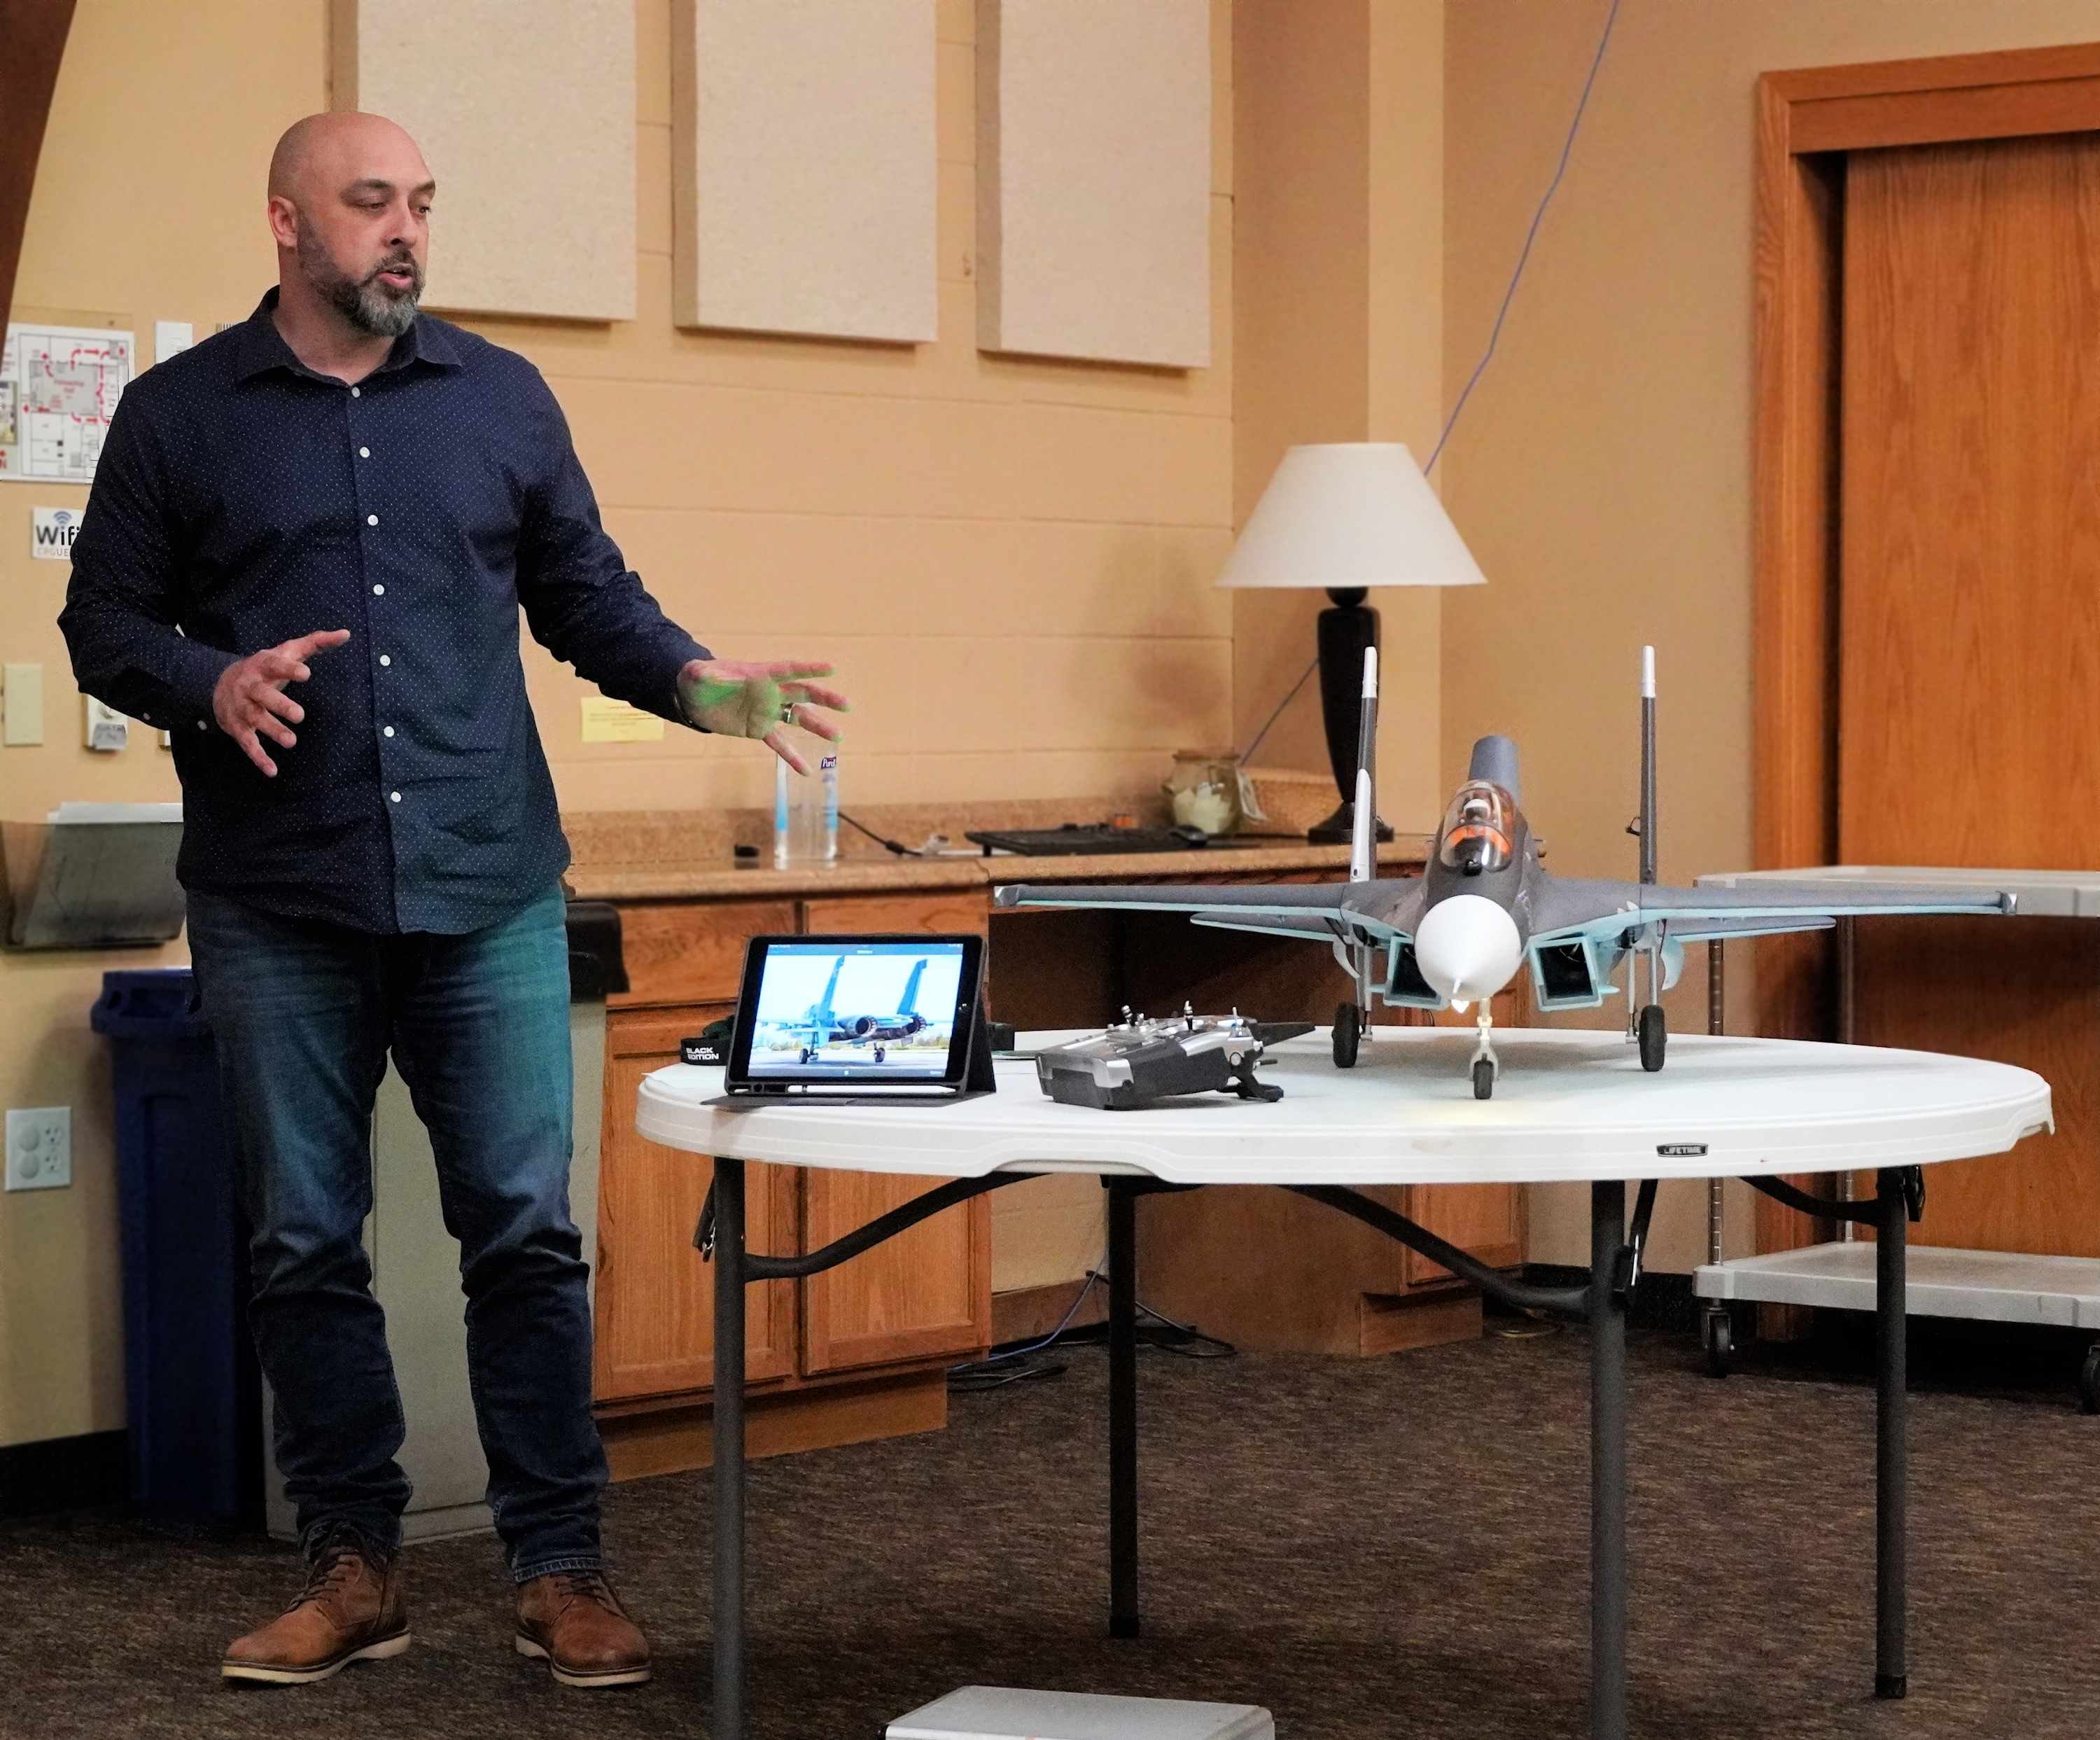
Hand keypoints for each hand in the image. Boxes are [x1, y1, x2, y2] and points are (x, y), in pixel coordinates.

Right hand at [212, 628, 350, 775]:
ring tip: (291, 741)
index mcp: (262, 666)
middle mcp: (250, 687)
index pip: (274, 665)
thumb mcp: (286, 652)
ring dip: (272, 731)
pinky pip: (247, 744)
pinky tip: (272, 771)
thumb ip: (315, 643)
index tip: (306, 673)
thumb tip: (346, 634)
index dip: (288, 669)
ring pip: (256, 720)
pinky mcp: (238, 728)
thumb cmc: (265, 668)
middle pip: (263, 695)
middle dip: (280, 705)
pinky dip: (258, 758)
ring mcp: (242, 708)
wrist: (219, 683)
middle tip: (300, 716)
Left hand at [677, 658, 847, 774]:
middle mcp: (768, 692)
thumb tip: (717, 677)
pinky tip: (806, 771)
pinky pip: (779, 744)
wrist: (692, 698)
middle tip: (846, 705)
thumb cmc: (696, 680)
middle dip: (824, 699)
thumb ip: (708, 674)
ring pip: (797, 719)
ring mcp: (766, 712)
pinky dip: (792, 757)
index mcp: (759, 675)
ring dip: (817, 727)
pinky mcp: (758, 729)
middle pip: (802, 694)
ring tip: (837, 737)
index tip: (831, 667)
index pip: (788, 670)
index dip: (809, 669)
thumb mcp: (697, 674)